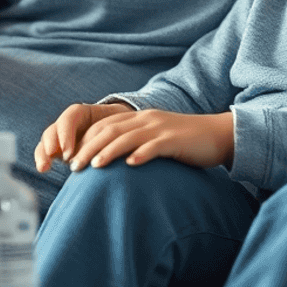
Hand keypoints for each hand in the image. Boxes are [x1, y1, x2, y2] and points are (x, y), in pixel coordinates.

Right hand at [34, 102, 132, 172]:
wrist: (119, 137)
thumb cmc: (120, 129)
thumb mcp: (119, 126)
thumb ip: (115, 133)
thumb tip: (112, 149)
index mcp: (83, 113)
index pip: (70, 117)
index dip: (66, 133)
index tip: (68, 153)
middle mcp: (68, 125)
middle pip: (54, 129)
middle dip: (50, 143)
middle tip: (51, 157)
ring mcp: (61, 138)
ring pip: (46, 141)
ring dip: (42, 153)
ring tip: (43, 167)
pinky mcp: (58, 151)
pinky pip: (45, 153)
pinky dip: (42, 159)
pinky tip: (44, 169)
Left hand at [61, 109, 235, 171]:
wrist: (217, 135)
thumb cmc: (183, 143)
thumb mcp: (155, 140)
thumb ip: (135, 145)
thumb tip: (113, 165)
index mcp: (139, 119)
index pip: (104, 126)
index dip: (85, 141)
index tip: (70, 159)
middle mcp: (146, 120)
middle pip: (110, 131)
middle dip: (89, 148)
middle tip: (73, 167)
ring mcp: (160, 129)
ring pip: (127, 137)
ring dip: (108, 152)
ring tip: (93, 167)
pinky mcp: (175, 140)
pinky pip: (155, 146)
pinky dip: (141, 154)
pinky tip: (130, 165)